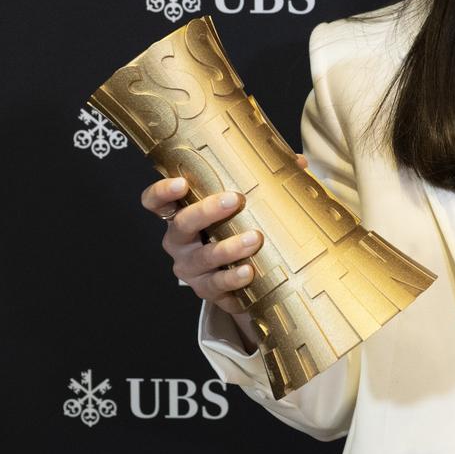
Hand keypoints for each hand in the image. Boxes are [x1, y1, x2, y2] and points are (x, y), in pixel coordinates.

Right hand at [138, 154, 309, 315]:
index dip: (162, 192)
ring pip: (203, 257)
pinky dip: (233, 278)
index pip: (156, 202)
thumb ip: (262, 183)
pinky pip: (217, 286)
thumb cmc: (235, 230)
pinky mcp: (207, 291)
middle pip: (182, 225)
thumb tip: (298, 162)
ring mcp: (191, 268)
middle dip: (206, 211)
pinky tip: (249, 271)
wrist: (238, 278)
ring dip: (228, 247)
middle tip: (233, 199)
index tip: (181, 183)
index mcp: (182, 214)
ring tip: (254, 239)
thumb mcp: (240, 208)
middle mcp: (180, 242)